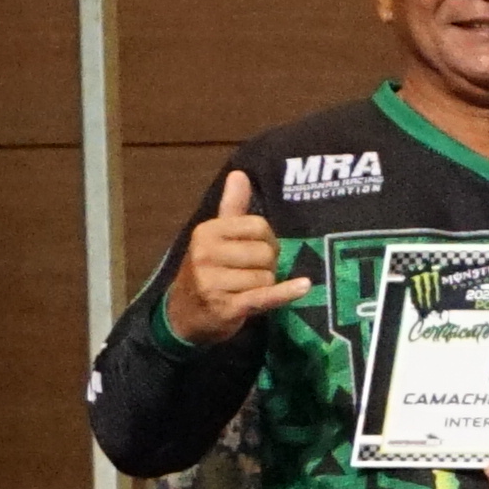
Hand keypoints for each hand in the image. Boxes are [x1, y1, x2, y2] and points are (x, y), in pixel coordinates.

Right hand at [168, 170, 303, 340]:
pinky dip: (285, 293)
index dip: (266, 239)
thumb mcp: (214, 237)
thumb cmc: (207, 271)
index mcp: (206, 233)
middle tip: (250, 272)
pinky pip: (265, 296)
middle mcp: (205, 255)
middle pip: (265, 252)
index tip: (255, 249)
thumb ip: (231, 206)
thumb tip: (239, 173)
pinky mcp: (227, 307)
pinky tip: (303, 286)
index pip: (258, 226)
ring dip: (265, 284)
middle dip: (267, 264)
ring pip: (268, 276)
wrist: (184, 315)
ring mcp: (213, 283)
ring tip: (246, 288)